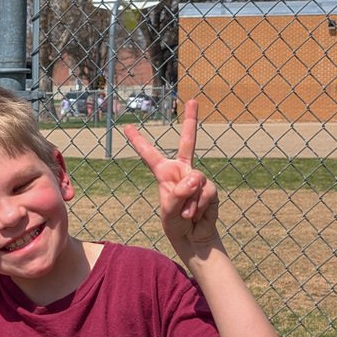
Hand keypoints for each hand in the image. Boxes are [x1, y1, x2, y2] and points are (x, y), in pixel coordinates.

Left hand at [123, 99, 218, 254]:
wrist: (192, 236)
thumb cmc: (175, 222)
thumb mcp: (169, 210)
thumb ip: (179, 193)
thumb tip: (195, 179)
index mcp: (164, 173)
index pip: (149, 154)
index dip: (138, 141)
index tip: (126, 128)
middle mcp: (182, 171)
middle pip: (188, 141)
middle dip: (191, 120)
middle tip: (192, 100)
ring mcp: (198, 178)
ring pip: (196, 179)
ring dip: (190, 201)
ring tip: (186, 214)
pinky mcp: (210, 188)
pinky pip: (206, 192)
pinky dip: (199, 206)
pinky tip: (195, 215)